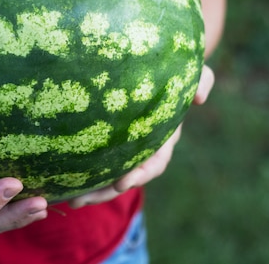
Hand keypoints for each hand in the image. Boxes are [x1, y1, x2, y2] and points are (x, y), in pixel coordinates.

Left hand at [68, 65, 214, 208]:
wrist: (160, 69)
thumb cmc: (176, 72)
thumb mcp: (195, 73)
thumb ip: (202, 82)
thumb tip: (201, 98)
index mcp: (165, 138)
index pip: (155, 163)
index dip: (141, 174)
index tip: (123, 182)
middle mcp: (146, 149)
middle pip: (127, 177)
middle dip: (106, 191)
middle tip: (83, 199)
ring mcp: (128, 148)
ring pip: (110, 175)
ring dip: (92, 190)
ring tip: (70, 199)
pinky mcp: (111, 142)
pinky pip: (99, 162)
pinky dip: (85, 173)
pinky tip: (66, 181)